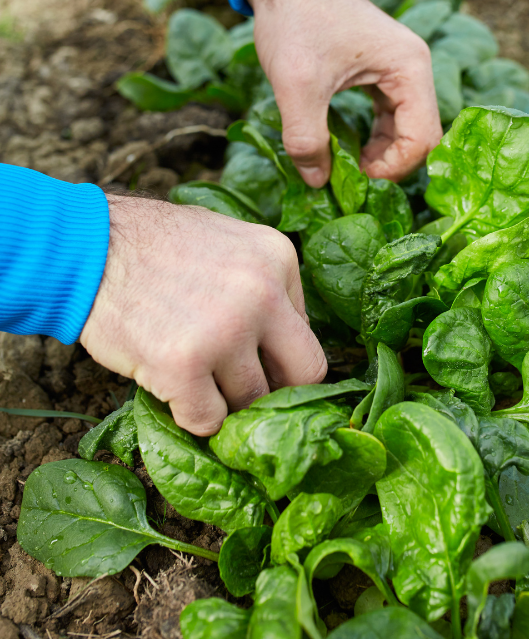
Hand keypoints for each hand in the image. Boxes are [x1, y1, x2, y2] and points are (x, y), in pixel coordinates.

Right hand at [80, 196, 326, 435]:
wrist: (88, 247)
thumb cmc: (155, 245)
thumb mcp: (229, 242)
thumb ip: (265, 284)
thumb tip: (285, 341)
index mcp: (278, 258)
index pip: (307, 333)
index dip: (280, 356)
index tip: (255, 363)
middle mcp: (262, 293)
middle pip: (305, 374)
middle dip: (278, 392)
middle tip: (248, 395)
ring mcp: (225, 331)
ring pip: (253, 402)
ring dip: (228, 404)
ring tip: (200, 386)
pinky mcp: (182, 366)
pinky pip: (208, 420)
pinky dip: (193, 418)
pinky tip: (174, 393)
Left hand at [246, 0, 441, 187]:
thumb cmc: (294, 20)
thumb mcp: (297, 86)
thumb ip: (307, 139)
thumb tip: (318, 183)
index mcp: (408, 67)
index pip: (423, 138)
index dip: (392, 169)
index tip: (355, 179)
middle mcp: (413, 67)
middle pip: (419, 135)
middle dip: (387, 164)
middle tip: (349, 180)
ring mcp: (398, 68)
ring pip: (404, 128)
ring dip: (378, 152)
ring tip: (344, 167)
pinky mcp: (380, 70)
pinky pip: (387, 114)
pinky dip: (370, 135)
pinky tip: (343, 146)